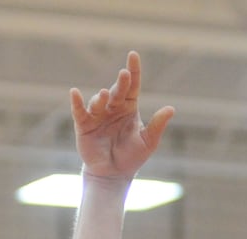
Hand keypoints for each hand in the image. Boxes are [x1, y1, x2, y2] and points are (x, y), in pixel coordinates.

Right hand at [70, 50, 173, 179]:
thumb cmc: (131, 158)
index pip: (132, 86)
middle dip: (121, 82)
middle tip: (125, 74)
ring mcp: (98, 115)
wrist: (113, 175)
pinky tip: (75, 93)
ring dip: (102, 98)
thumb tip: (171, 109)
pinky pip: (79, 111)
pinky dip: (77, 102)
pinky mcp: (84, 125)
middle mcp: (113, 108)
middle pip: (117, 91)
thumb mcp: (148, 142)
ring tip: (105, 96)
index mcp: (129, 108)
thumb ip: (157, 125)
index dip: (134, 71)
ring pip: (99, 101)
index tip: (133, 55)